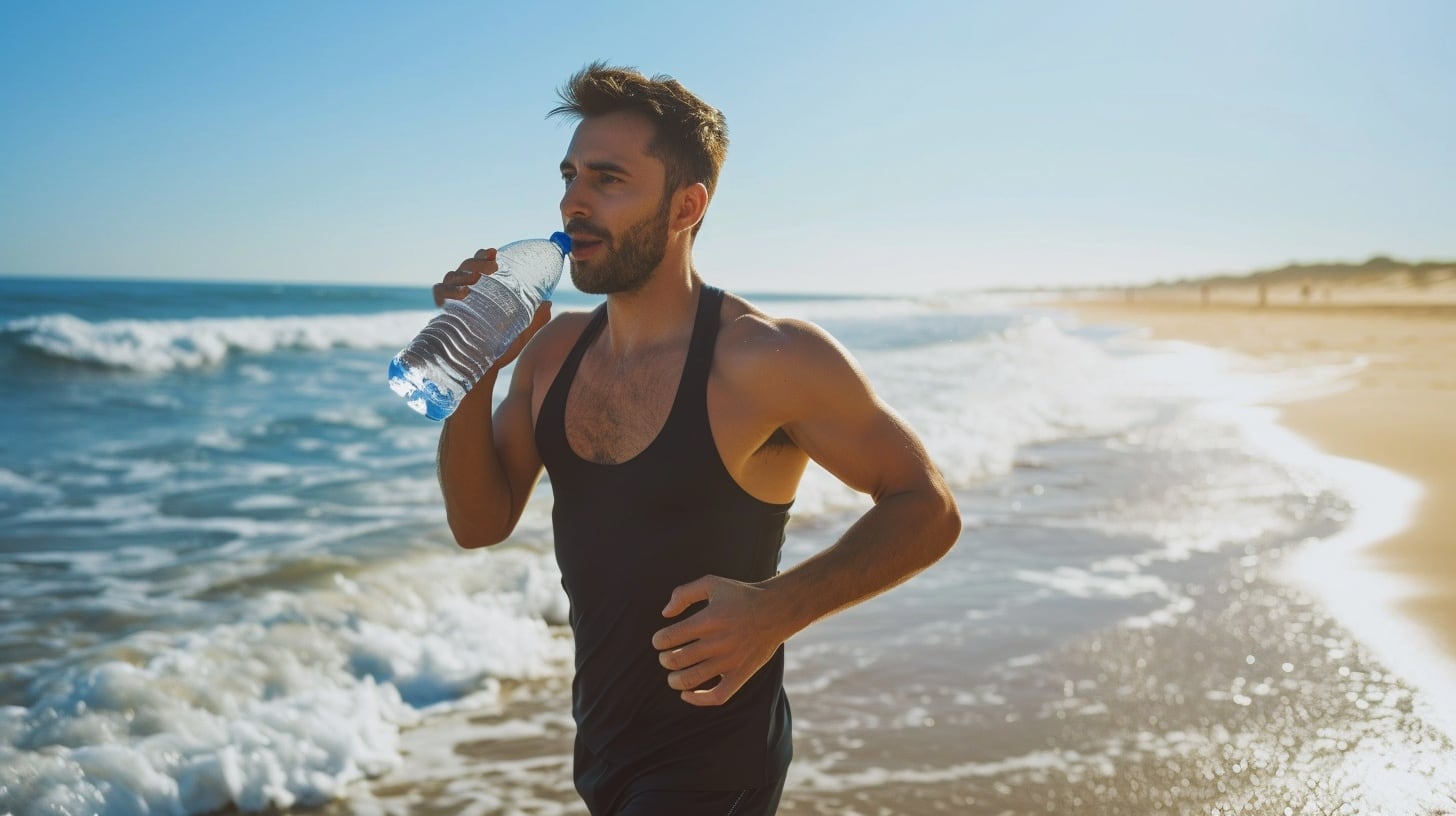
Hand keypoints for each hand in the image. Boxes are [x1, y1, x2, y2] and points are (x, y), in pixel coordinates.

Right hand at [433, 248, 551, 371]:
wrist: (481, 372)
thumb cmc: (498, 350)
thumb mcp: (521, 334)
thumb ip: (536, 319)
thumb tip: (549, 303)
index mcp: (482, 291)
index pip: (479, 265)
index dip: (484, 255)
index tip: (495, 252)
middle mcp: (464, 291)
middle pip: (465, 266)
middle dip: (477, 262)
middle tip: (492, 266)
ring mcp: (452, 302)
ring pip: (451, 276)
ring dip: (463, 274)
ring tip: (476, 280)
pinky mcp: (442, 313)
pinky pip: (439, 294)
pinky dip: (448, 290)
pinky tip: (463, 294)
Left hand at [651, 576, 789, 706]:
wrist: (776, 610)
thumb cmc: (741, 596)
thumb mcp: (712, 583)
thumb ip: (684, 593)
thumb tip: (665, 614)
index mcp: (709, 619)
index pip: (670, 637)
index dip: (658, 641)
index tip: (660, 641)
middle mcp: (718, 642)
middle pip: (677, 659)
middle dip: (664, 660)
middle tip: (666, 657)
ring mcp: (730, 661)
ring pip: (691, 679)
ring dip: (674, 680)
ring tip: (673, 675)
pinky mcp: (741, 674)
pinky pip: (717, 696)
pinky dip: (698, 700)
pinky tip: (687, 694)